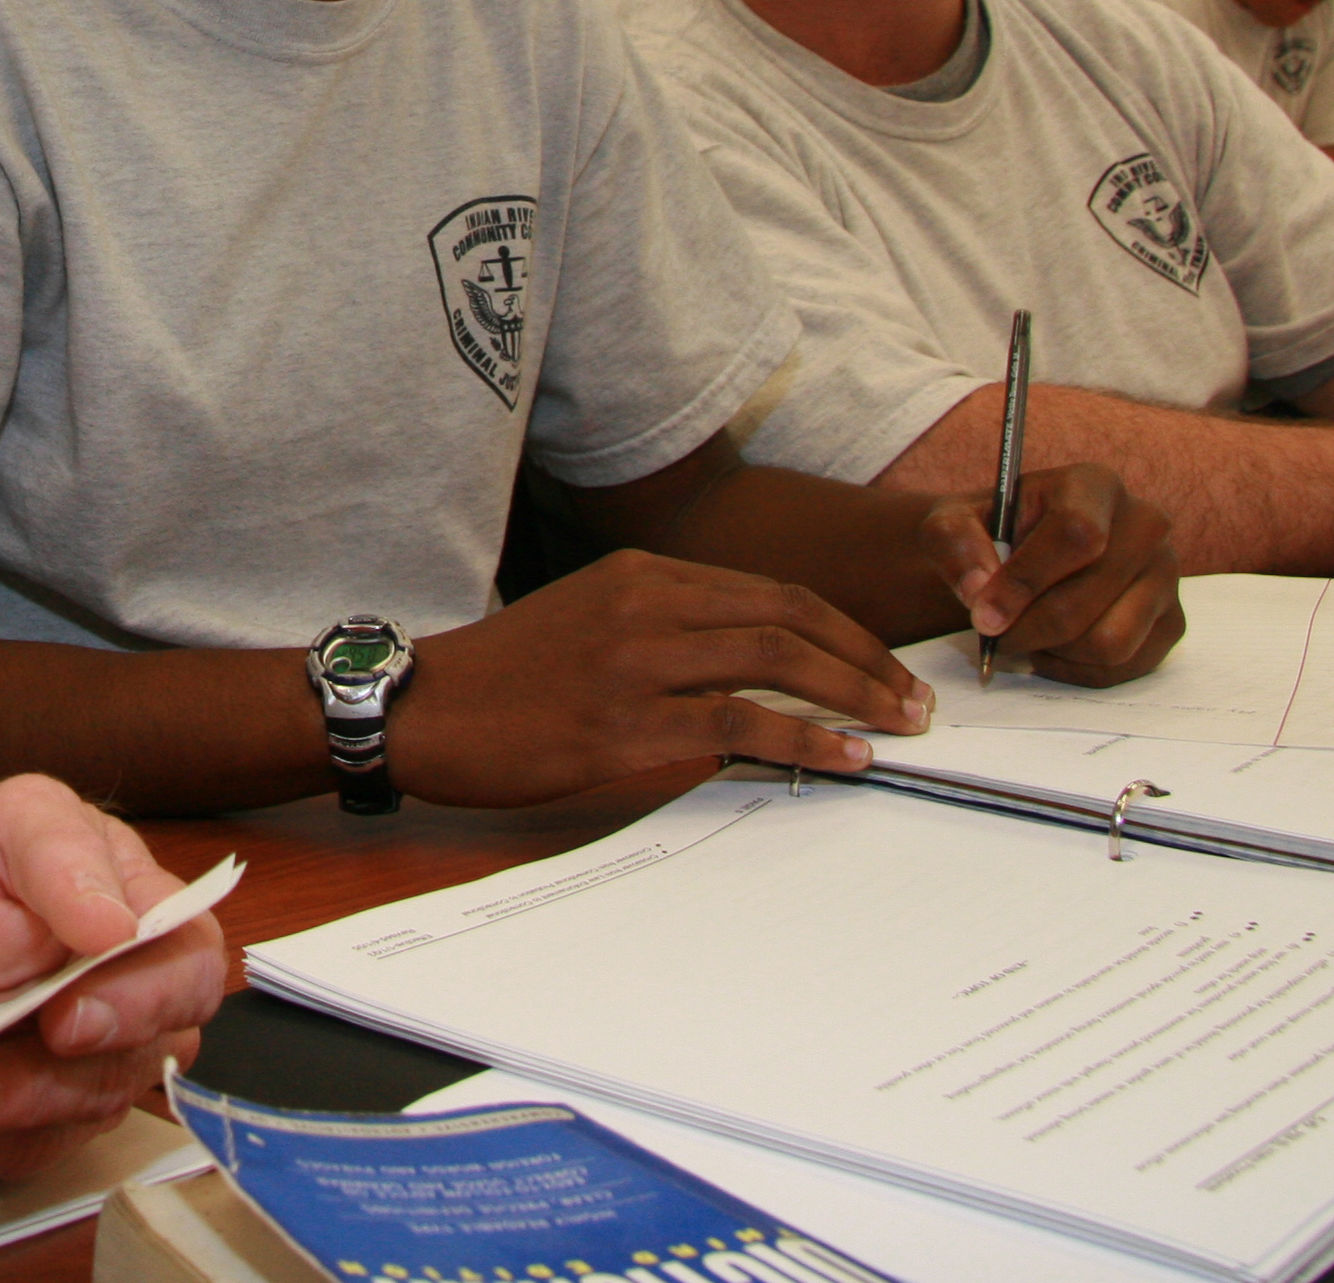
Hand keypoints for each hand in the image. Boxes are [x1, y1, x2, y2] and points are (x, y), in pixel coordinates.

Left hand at [0, 776, 222, 1197]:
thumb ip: (63, 857)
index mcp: (160, 929)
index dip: (136, 1009)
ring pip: (67, 1120)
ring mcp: (98, 1069)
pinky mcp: (46, 1116)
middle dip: (48, 1085)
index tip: (65, 1018)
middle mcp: (145, 1011)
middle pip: (129, 1071)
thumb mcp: (18, 820)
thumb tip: (114, 923)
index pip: (187, 980)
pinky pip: (15, 1151)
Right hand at [391, 551, 931, 805]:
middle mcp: (647, 605)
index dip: (844, 629)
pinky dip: (804, 741)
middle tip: (913, 702)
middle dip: (867, 661)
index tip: (884, 666)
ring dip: (854, 697)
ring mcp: (635, 664)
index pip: (771, 591)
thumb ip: (662, 628)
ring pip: (777, 662)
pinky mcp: (622, 727)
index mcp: (643, 573)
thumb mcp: (586, 618)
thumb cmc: (501, 678)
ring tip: (897, 730)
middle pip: (790, 619)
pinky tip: (841, 759)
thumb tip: (743, 668)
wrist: (419, 709)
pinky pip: (738, 725)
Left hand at [925, 463, 1183, 686]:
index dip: (1025, 582)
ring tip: (1028, 634)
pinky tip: (1055, 647)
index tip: (983, 615)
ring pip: (1110, 642)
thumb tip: (979, 589)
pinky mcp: (1172, 620)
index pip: (1076, 535)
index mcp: (1094, 485)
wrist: (1020, 556)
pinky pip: (1125, 667)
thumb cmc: (988, 537)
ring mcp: (1167, 575)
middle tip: (997, 632)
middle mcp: (1146, 524)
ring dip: (1055, 651)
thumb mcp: (950, 525)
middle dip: (1028, 628)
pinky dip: (1078, 670)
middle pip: (1087, 600)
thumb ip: (952, 543)